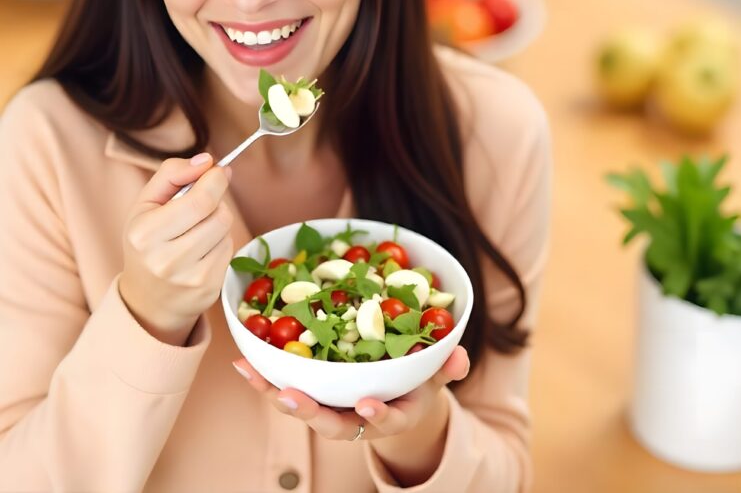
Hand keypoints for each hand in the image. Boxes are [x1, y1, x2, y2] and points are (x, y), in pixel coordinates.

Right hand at [120, 153, 233, 345]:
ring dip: (218, 222)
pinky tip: (202, 250)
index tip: (217, 171)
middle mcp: (167, 260)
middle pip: (219, 215)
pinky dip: (220, 243)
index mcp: (146, 234)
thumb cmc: (147, 242)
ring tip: (197, 229)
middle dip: (217, 200)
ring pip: (227, 230)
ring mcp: (190, 278)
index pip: (200, 200)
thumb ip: (172, 173)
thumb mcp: (146, 203)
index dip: (215, 180)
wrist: (148, 298)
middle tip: (205, 200)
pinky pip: (229, 250)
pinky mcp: (209, 288)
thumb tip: (207, 160)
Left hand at [232, 346, 469, 444]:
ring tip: (253, 374)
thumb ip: (447, 368)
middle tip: (290, 398)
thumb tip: (460, 356)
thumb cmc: (415, 384)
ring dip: (274, 391)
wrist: (393, 399)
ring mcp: (330, 407)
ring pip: (301, 405)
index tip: (368, 405)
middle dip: (309, 412)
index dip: (377, 415)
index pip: (384, 420)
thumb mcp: (435, 376)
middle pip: (330, 422)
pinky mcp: (311, 392)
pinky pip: (285, 386)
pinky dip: (264, 376)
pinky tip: (243, 360)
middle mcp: (354, 417)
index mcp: (389, 413)